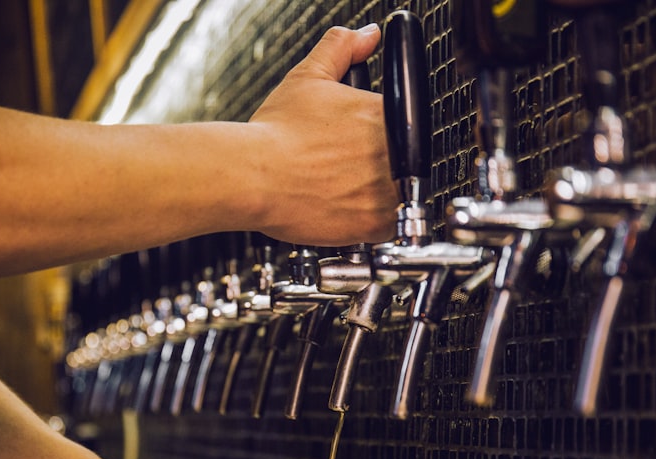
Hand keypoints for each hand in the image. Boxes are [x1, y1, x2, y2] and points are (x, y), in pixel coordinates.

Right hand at [247, 24, 398, 245]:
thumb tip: (366, 35)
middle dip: (372, 165)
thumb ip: (341, 48)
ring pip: (395, 195)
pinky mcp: (378, 224)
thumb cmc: (276, 134)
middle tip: (338, 167)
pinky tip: (340, 209)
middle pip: (399, 162)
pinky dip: (366, 222)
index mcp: (387, 114)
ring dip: (372, 194)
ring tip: (337, 188)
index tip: (350, 145)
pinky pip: (385, 226)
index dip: (372, 138)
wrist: (254, 176)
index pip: (401, 126)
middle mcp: (395, 153)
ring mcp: (390, 191)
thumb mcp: (309, 77)